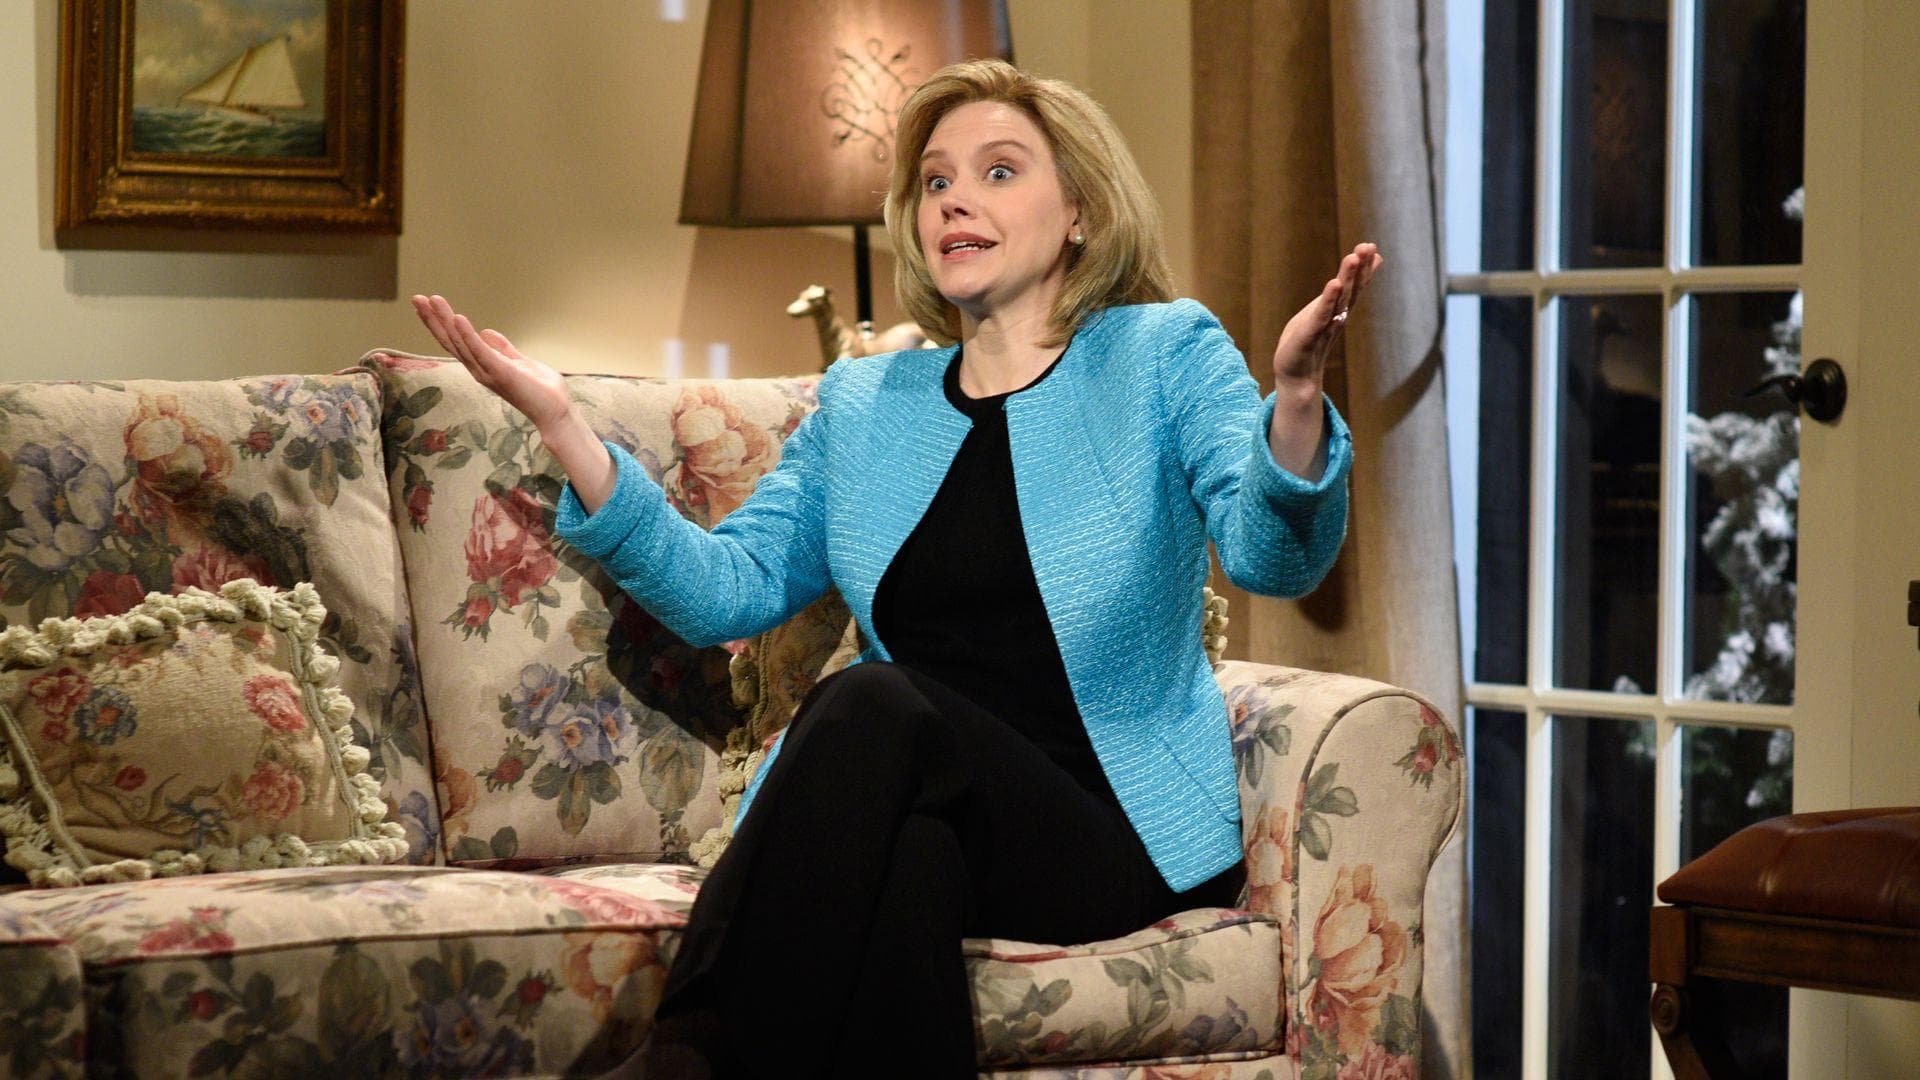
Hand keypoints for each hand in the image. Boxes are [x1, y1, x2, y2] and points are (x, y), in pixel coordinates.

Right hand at [410, 294, 572, 431]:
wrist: (555, 410)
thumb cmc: (539, 389)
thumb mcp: (518, 361)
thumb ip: (502, 348)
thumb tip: (486, 331)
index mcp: (482, 365)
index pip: (456, 341)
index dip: (441, 323)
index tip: (428, 304)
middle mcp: (479, 369)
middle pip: (450, 341)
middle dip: (433, 319)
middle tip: (416, 298)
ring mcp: (487, 372)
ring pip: (460, 343)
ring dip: (445, 321)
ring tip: (432, 301)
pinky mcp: (500, 372)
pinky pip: (480, 351)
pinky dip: (468, 335)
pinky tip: (458, 318)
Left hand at [1271, 242, 1382, 391]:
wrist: (1296, 377)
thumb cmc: (1307, 342)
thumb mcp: (1321, 313)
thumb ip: (1335, 296)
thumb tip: (1345, 282)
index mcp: (1338, 309)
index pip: (1354, 285)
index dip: (1363, 267)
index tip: (1372, 247)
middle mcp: (1336, 316)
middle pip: (1351, 288)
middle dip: (1360, 267)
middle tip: (1369, 246)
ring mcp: (1324, 325)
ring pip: (1338, 298)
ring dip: (1347, 278)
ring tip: (1353, 257)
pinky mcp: (1309, 335)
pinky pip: (1321, 315)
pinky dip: (1328, 300)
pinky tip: (1334, 284)